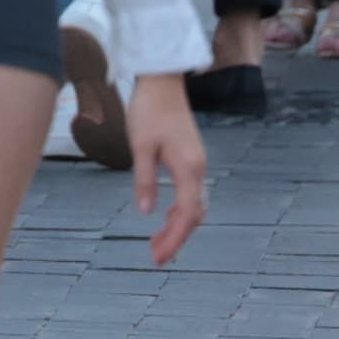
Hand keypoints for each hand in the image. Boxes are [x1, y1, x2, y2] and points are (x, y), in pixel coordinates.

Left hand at [126, 69, 206, 266]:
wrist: (162, 82)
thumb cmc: (148, 110)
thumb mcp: (140, 146)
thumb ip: (145, 179)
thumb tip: (146, 212)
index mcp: (189, 169)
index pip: (186, 215)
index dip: (174, 238)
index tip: (159, 256)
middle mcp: (198, 170)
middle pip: (193, 215)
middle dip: (175, 237)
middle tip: (155, 256)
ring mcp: (196, 164)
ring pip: (192, 205)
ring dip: (176, 225)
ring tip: (156, 243)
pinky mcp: (190, 159)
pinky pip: (189, 193)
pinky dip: (178, 210)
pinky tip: (163, 216)